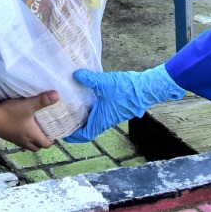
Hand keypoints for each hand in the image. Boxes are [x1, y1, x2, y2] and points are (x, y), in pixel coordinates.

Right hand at [0, 91, 58, 150]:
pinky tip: (20, 124)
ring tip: (34, 128)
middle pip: (36, 147)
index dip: (51, 140)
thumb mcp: (28, 105)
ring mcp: (14, 139)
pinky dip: (22, 136)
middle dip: (42, 141)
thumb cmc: (10, 113)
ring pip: (27, 144)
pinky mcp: (6, 136)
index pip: (46, 144)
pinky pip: (18, 140)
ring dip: (32, 139)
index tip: (54, 133)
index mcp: (32, 135)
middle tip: (45, 131)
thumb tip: (57, 95)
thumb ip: (42, 100)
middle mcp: (24, 140)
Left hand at [63, 64, 183, 142]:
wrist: (147, 88)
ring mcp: (113, 115)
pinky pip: (102, 113)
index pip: (85, 134)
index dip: (73, 136)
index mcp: (102, 119)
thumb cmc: (126, 89)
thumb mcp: (104, 82)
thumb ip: (89, 79)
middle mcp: (107, 120)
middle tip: (64, 121)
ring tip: (73, 110)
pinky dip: (93, 110)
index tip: (63, 134)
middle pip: (89, 129)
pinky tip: (88, 98)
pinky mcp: (118, 108)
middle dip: (76, 126)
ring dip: (85, 118)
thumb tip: (75, 75)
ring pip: (96, 121)